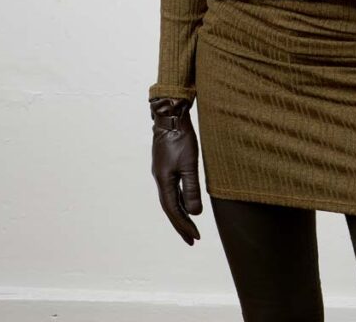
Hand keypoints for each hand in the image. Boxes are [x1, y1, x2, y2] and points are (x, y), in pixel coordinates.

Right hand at [150, 97, 202, 244]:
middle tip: (192, 240)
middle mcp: (160, 179)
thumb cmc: (180, 138)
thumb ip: (191, 189)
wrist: (170, 115)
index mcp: (164, 181)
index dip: (184, 225)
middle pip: (170, 208)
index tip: (195, 238)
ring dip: (180, 213)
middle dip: (181, 224)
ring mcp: (162, 172)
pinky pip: (172, 188)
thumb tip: (195, 213)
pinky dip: (180, 199)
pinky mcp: (166, 164)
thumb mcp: (189, 164)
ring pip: (171, 198)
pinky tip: (187, 201)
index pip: (173, 211)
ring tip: (190, 225)